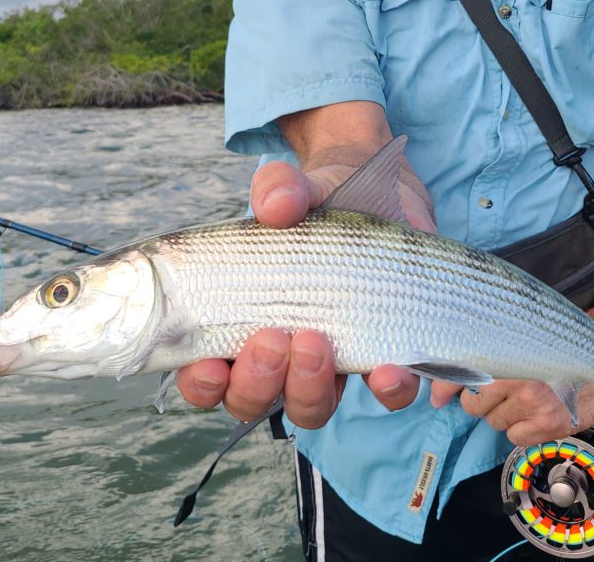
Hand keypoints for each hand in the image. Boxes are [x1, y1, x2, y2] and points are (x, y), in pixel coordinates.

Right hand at [176, 156, 424, 425]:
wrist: (378, 195)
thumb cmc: (316, 201)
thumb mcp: (293, 188)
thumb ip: (278, 189)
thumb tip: (277, 206)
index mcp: (240, 321)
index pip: (206, 375)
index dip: (202, 384)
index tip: (211, 365)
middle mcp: (280, 353)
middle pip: (254, 401)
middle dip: (258, 383)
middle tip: (274, 338)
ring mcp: (330, 360)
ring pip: (311, 407)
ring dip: (310, 390)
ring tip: (319, 343)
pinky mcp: (383, 352)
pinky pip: (388, 391)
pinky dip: (390, 391)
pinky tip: (391, 369)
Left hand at [429, 305, 593, 443]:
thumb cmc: (555, 347)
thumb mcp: (521, 340)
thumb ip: (490, 348)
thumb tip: (452, 367)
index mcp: (506, 351)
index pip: (462, 371)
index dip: (443, 386)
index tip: (436, 396)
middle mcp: (517, 377)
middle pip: (473, 403)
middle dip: (479, 401)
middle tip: (497, 392)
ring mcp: (533, 402)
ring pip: (493, 421)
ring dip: (501, 414)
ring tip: (521, 399)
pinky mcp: (549, 424)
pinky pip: (514, 437)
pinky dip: (520, 429)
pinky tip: (533, 413)